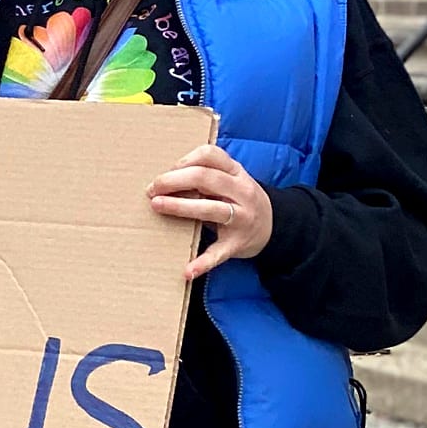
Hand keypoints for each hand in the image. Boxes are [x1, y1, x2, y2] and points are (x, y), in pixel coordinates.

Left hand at [149, 143, 271, 279]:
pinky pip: (218, 253)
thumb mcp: (230, 180)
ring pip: (210, 209)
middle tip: (151, 189)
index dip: (184, 161)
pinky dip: (202, 263)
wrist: (274, 226)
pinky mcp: (237, 244)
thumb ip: (206, 175)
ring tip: (157, 206)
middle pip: (205, 178)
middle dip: (173, 181)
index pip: (210, 156)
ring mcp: (242, 218)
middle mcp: (242, 192)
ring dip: (180, 206)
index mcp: (237, 173)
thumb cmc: (239, 199)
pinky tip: (187, 271)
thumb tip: (164, 177)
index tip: (165, 170)